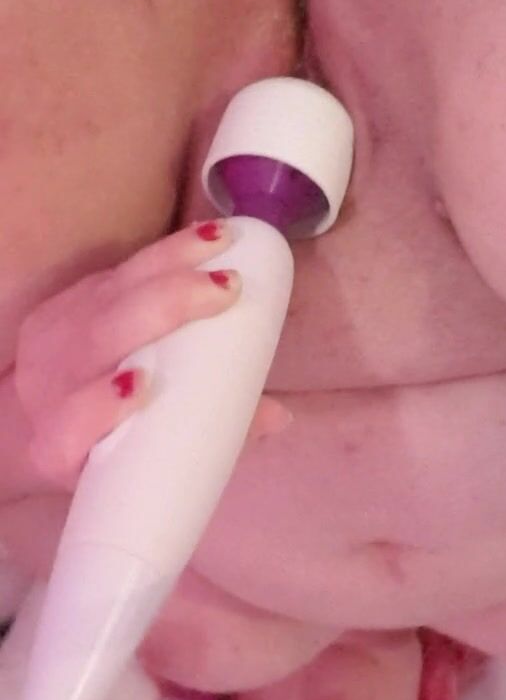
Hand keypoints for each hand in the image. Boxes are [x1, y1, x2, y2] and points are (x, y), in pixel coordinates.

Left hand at [14, 220, 289, 488]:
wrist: (31, 416)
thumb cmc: (104, 448)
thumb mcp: (145, 461)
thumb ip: (209, 443)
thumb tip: (279, 418)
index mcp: (60, 445)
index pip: (71, 426)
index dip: (101, 404)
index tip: (143, 385)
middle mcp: (49, 386)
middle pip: (96, 339)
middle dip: (162, 307)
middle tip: (226, 288)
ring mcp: (54, 336)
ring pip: (109, 294)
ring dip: (169, 263)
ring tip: (222, 243)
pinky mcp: (66, 300)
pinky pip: (115, 271)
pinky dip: (160, 254)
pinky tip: (199, 238)